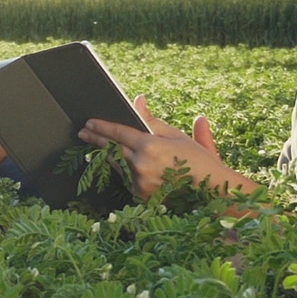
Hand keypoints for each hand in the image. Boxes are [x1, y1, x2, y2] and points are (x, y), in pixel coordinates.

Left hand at [80, 95, 240, 198]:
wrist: (212, 190)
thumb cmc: (198, 160)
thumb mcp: (175, 135)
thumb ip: (152, 120)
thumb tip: (138, 101)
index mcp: (149, 146)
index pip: (118, 133)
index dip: (102, 127)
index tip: (90, 122)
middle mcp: (140, 165)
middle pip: (111, 148)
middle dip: (96, 139)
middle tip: (84, 133)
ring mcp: (139, 183)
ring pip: (117, 164)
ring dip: (110, 154)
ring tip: (101, 145)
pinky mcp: (141, 196)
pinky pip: (126, 179)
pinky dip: (125, 170)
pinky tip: (125, 164)